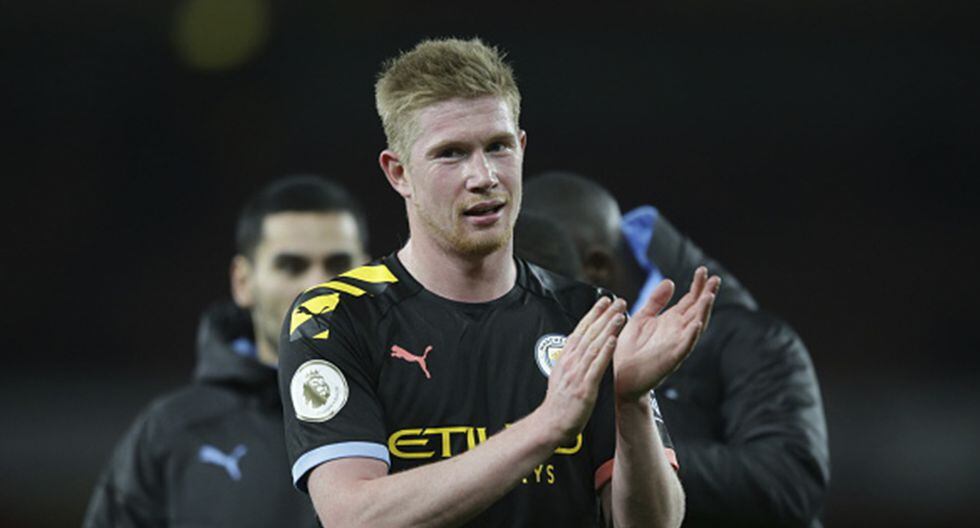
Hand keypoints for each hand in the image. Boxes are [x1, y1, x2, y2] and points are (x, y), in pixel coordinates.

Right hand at [540, 296, 626, 442]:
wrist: (551, 423)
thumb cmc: (559, 403)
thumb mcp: (561, 375)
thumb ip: (571, 360)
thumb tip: (579, 346)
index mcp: (566, 358)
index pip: (580, 330)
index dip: (593, 314)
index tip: (604, 301)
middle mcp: (571, 362)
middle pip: (589, 333)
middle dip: (604, 315)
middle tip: (618, 301)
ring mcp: (577, 374)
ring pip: (594, 346)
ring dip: (608, 329)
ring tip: (620, 315)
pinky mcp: (584, 387)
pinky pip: (596, 367)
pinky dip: (605, 352)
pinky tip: (614, 340)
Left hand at [614, 266, 719, 401]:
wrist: (618, 376)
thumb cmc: (628, 349)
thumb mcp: (641, 318)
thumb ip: (656, 301)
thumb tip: (671, 282)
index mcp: (670, 321)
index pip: (689, 300)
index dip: (697, 286)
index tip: (702, 270)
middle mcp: (677, 332)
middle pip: (697, 310)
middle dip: (706, 294)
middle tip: (715, 278)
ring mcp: (676, 345)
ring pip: (695, 326)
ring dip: (704, 311)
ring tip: (709, 296)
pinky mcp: (670, 359)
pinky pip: (685, 347)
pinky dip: (692, 335)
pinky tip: (697, 324)